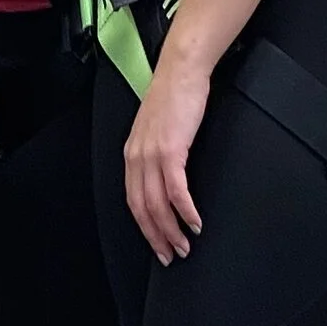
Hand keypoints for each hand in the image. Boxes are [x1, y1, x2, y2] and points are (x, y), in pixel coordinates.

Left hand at [123, 51, 209, 265]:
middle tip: (172, 255)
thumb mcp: (158, 129)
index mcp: (132, 154)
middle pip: (142, 208)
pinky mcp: (171, 150)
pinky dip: (185, 210)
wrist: (181, 71)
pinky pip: (176, 190)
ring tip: (185, 244)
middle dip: (157, 237)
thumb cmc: (174, 96)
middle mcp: (137, 157)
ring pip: (157, 204)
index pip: (133, 200)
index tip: (157, 245)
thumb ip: (157, 153)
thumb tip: (167, 177)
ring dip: (172, 230)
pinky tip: (194, 221)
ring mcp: (152, 154)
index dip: (144, 227)